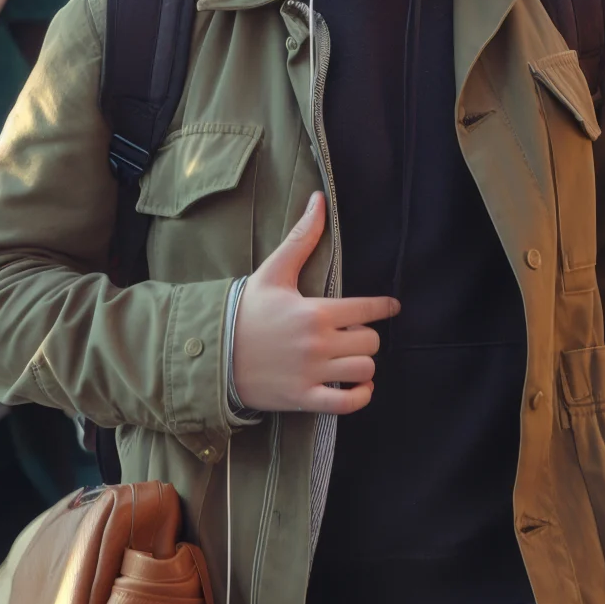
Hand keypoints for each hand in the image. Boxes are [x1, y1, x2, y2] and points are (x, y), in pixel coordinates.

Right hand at [229, 194, 399, 414]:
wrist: (212, 351)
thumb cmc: (245, 310)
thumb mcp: (273, 272)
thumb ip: (301, 238)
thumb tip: (319, 200)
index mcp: (315, 312)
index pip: (367, 309)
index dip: (383, 307)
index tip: (392, 307)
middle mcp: (318, 344)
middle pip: (370, 342)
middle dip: (366, 336)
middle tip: (353, 334)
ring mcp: (311, 373)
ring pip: (364, 370)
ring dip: (363, 365)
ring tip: (351, 358)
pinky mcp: (303, 398)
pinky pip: (346, 403)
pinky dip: (361, 396)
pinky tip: (359, 386)